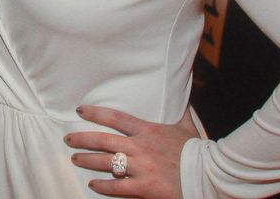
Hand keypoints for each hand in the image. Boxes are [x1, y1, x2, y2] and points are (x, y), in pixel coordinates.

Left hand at [65, 104, 197, 197]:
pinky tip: (93, 185)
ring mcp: (141, 168)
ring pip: (106, 163)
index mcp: (148, 131)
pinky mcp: (145, 187)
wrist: (210, 176)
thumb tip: (179, 91)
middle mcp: (140, 148)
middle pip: (103, 140)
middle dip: (82, 139)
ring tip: (75, 159)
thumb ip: (179, 109)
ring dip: (87, 160)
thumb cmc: (198, 150)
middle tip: (68, 139)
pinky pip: (118, 187)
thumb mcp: (187, 126)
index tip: (80, 111)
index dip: (95, 113)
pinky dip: (103, 186)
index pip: (115, 118)